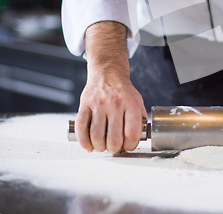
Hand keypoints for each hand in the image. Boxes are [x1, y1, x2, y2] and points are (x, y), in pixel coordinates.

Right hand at [75, 21, 146, 152]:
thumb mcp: (138, 101)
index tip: (128, 147)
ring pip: (96, 135)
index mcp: (131, 103)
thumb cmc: (124, 90)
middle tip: (115, 148)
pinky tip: (89, 145)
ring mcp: (99, 104)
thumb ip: (140, 119)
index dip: (130, 145)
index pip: (132, 133)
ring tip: (103, 147)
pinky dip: (83, 141)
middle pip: (114, 138)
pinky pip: (81, 127)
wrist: (108, 73)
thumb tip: (141, 138)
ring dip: (100, 147)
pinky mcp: (85, 104)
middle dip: (115, 149)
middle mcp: (115, 103)